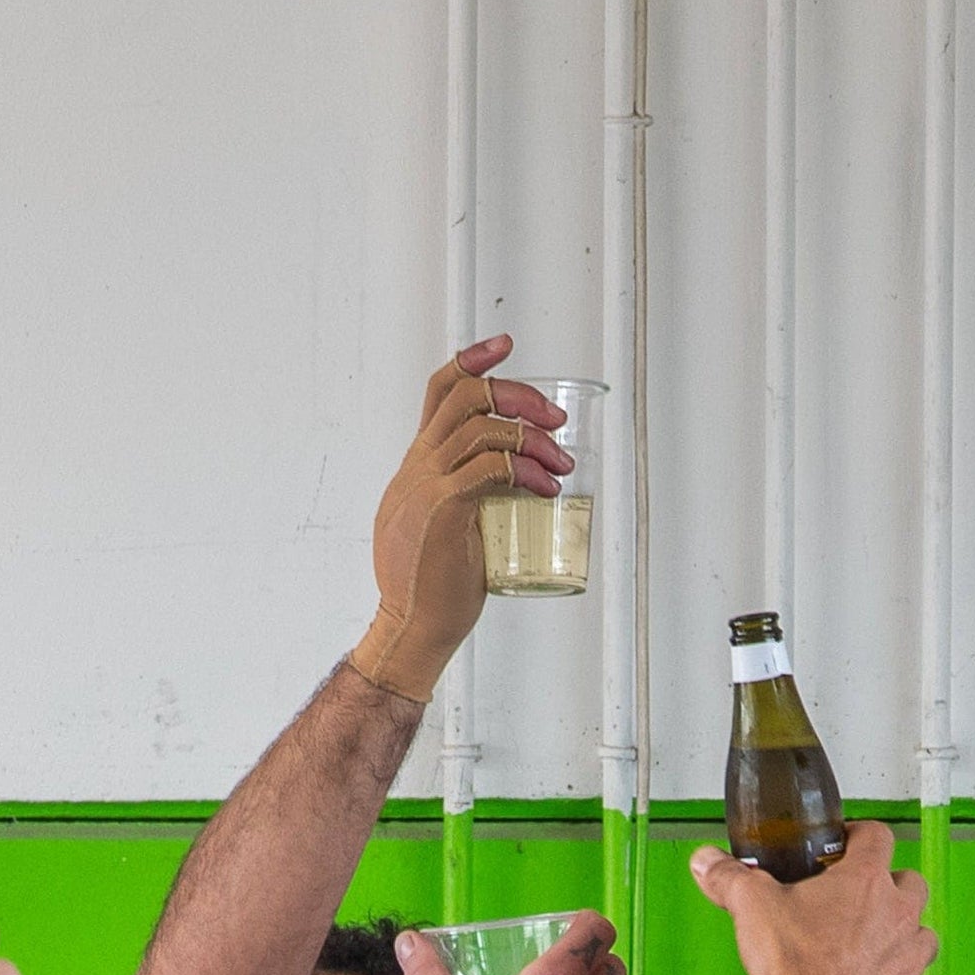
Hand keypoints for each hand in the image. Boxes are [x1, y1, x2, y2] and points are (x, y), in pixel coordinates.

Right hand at [353, 341, 572, 701]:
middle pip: (466, 396)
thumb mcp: (442, 526)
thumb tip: (506, 486)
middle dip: (520, 396)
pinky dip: (525, 469)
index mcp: (416, 465)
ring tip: (563, 464)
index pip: (438, 391)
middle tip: (558, 421)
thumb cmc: (434, 587)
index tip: (506, 345)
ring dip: (534, 439)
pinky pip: (489, 468)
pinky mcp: (443, 509)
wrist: (411, 629)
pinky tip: (546, 487)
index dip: (473, 360)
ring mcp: (426, 485)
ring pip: (482, 427)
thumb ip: (462, 496)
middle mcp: (417, 466)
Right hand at [691, 819, 933, 974]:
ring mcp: (907, 958)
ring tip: (869, 942)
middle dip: (889, 886)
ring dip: (900, 934)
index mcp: (865, 882)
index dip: (860, 835)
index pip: (877, 836)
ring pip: (920, 934)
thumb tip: (707, 861)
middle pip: (910, 883)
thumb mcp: (752, 907)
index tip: (844, 844)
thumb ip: (729, 877)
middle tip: (857, 897)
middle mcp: (898, 915)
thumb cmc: (794, 965)